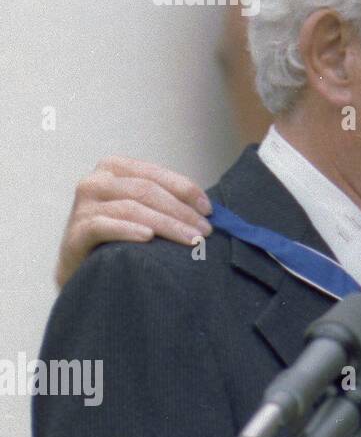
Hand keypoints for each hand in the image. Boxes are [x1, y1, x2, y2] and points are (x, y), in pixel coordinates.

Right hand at [55, 157, 210, 287]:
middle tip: (205, 231)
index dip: (186, 190)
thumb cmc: (121, 235)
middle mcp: (95, 181)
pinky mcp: (75, 232)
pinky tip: (148, 238)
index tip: (209, 210)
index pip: (156, 174)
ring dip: (166, 224)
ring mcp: (82, 206)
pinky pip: (103, 227)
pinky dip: (128, 230)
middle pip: (146, 191)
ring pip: (131, 208)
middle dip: (181, 211)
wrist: (84, 267)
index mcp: (114, 168)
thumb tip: (208, 210)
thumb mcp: (142, 210)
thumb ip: (165, 201)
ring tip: (191, 240)